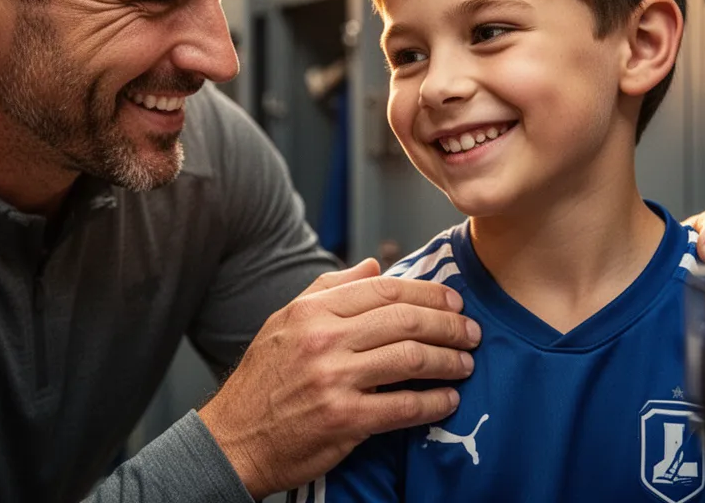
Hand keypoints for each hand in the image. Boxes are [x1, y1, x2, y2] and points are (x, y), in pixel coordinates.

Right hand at [198, 258, 479, 498]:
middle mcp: (324, 339)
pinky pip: (403, 406)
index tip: (453, 300)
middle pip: (406, 320)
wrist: (234, 438)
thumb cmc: (263, 379)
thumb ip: (330, 288)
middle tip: (471, 331)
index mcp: (313, 310)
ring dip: (448, 361)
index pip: (385, 290)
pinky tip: (447, 399)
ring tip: (466, 363)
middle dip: (448, 324)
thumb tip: (375, 266)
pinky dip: (433, 402)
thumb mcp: (285, 321)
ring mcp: (334, 379)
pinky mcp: (345, 420)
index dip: (428, 292)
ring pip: (411, 359)